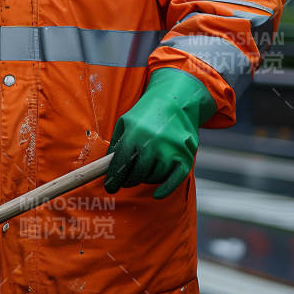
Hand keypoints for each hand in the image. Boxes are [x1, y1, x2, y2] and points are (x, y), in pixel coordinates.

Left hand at [104, 68, 215, 199]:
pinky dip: (165, 189)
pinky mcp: (186, 155)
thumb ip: (116, 144)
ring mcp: (172, 149)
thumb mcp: (125, 122)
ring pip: (154, 177)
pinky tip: (157, 194)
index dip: (113, 179)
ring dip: (146, 179)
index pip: (120, 163)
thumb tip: (107, 167)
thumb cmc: (147, 112)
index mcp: (135, 133)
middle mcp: (153, 142)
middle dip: (129, 180)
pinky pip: (175, 179)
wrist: (177, 100)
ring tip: (143, 172)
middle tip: (126, 181)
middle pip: (137, 174)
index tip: (110, 187)